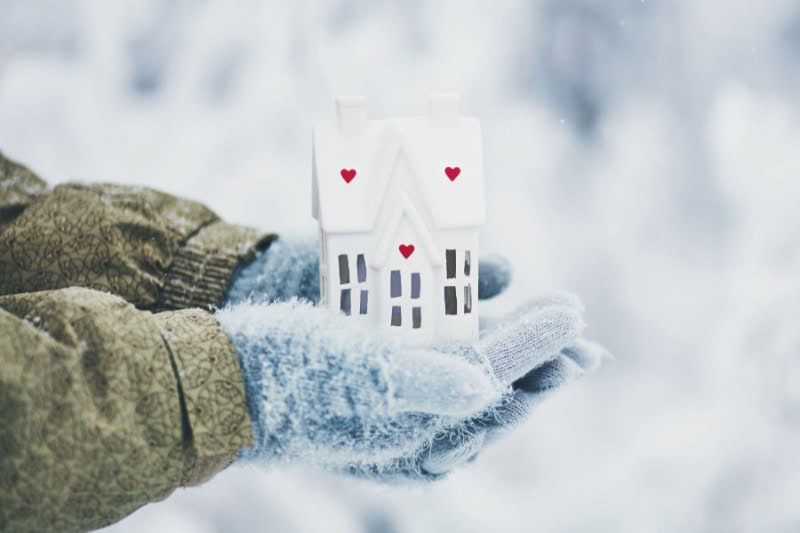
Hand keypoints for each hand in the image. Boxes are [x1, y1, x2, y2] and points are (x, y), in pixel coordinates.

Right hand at [219, 237, 604, 479]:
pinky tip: (491, 304)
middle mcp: (412, 408)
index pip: (491, 389)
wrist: (220, 367)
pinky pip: (434, 343)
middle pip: (490, 384)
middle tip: (585, 347)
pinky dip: (467, 319)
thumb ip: (423, 382)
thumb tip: (485, 382)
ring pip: (468, 362)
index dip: (537, 358)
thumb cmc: (286, 376)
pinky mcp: (376, 353)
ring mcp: (394, 380)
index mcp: (415, 427)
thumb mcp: (353, 377)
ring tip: (558, 329)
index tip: (579, 332)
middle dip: (537, 362)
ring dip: (512, 343)